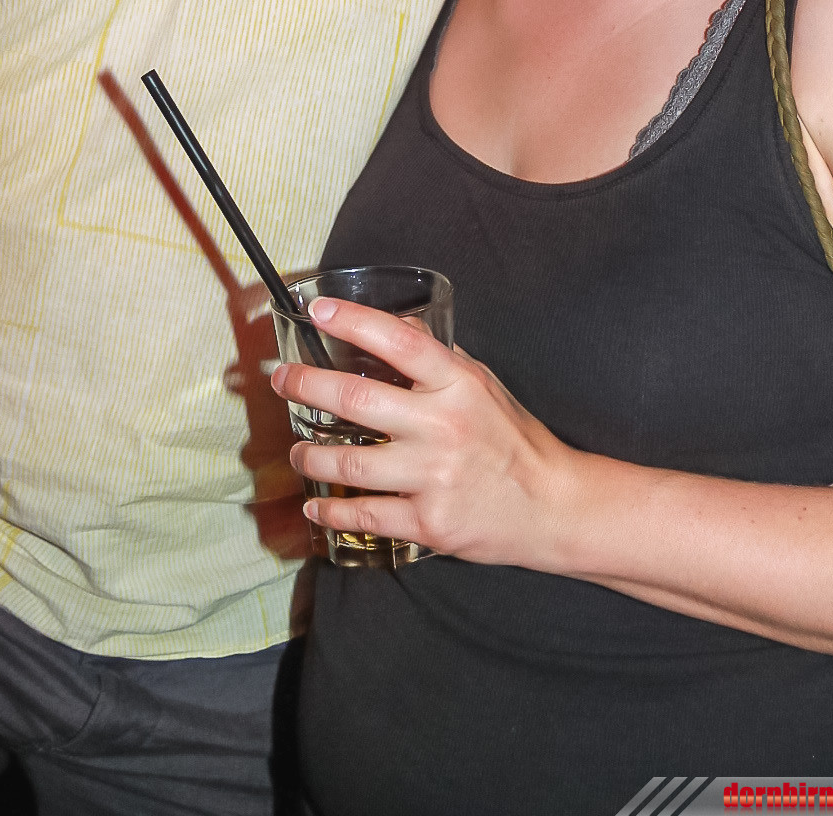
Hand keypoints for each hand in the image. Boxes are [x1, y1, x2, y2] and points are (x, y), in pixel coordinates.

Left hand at [269, 296, 576, 564]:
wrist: (551, 506)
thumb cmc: (513, 440)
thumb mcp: (482, 385)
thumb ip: (438, 358)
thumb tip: (395, 326)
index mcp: (458, 385)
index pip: (399, 342)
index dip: (355, 321)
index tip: (318, 309)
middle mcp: (442, 427)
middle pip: (357, 401)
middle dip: (307, 387)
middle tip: (281, 380)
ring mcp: (433, 477)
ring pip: (350, 462)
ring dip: (311, 454)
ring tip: (298, 448)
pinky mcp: (428, 522)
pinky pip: (366, 515)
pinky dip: (332, 511)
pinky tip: (315, 504)